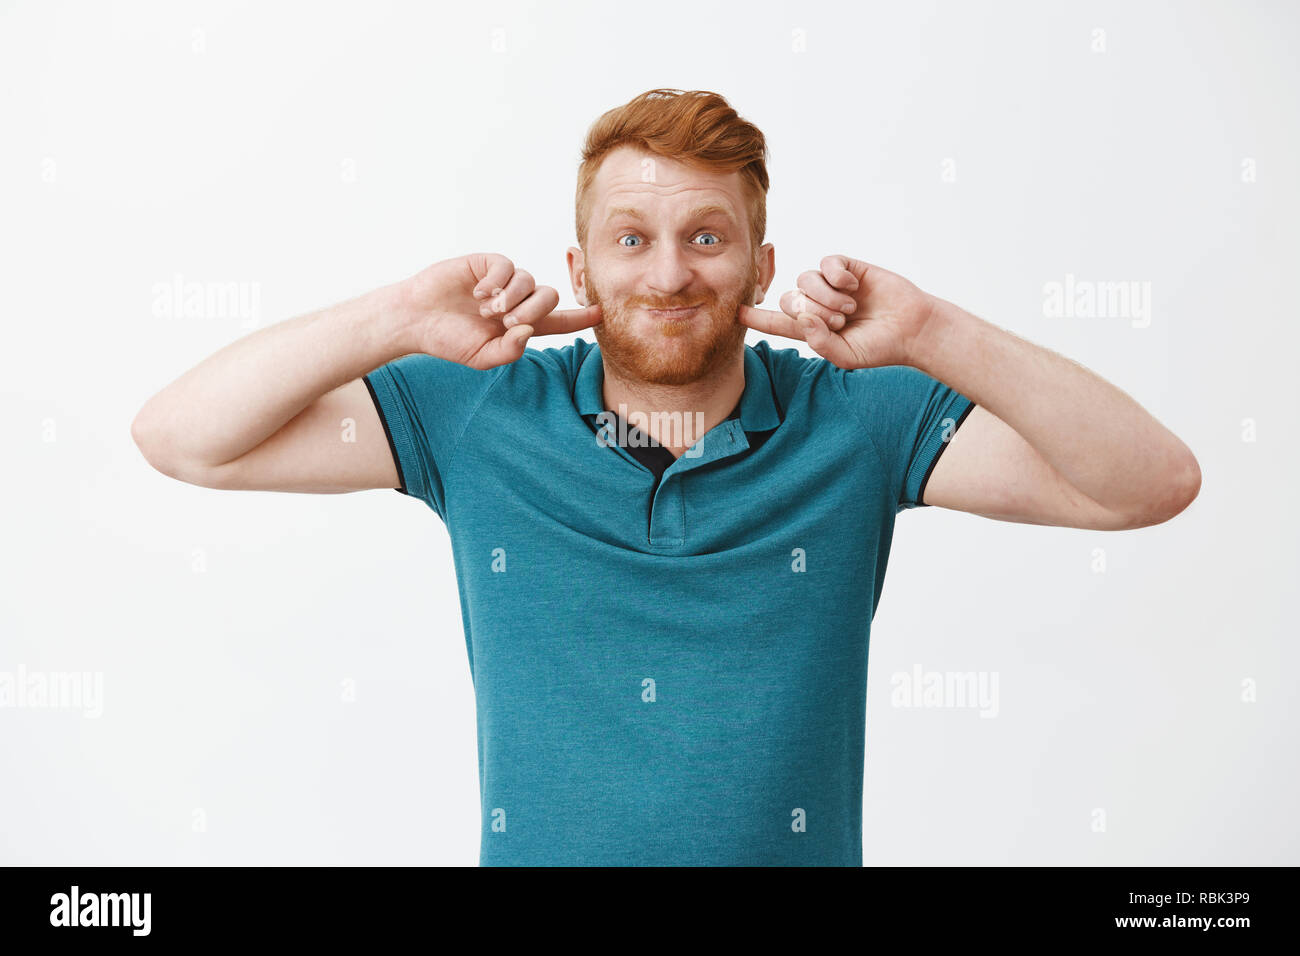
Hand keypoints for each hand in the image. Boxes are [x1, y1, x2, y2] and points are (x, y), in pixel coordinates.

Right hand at [402, 253, 601, 368]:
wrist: (415, 320)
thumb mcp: (483, 358)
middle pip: (550, 296)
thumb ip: (511, 350)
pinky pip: (507, 266)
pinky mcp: (487, 264)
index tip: (600, 313)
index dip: (579, 318)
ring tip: (486, 309)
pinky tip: (478, 292)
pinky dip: (496, 281)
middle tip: (507, 321)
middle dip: (533, 310)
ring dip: (511, 297)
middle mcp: (516, 300)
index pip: (558, 321)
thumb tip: (529, 330)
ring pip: (530, 280)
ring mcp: (502, 281)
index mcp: (519, 325)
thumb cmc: (448, 341)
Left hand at [739, 256, 937, 368]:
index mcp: (813, 330)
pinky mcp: (847, 268)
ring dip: (826, 296)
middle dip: (812, 311)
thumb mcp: (847, 357)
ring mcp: (831, 286)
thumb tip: (802, 319)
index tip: (737, 312)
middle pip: (789, 300)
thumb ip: (821, 344)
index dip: (757, 317)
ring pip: (805, 280)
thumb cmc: (880, 346)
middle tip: (841, 320)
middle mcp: (817, 305)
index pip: (777, 323)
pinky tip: (854, 285)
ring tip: (851, 307)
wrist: (913, 328)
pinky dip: (837, 275)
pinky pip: (826, 263)